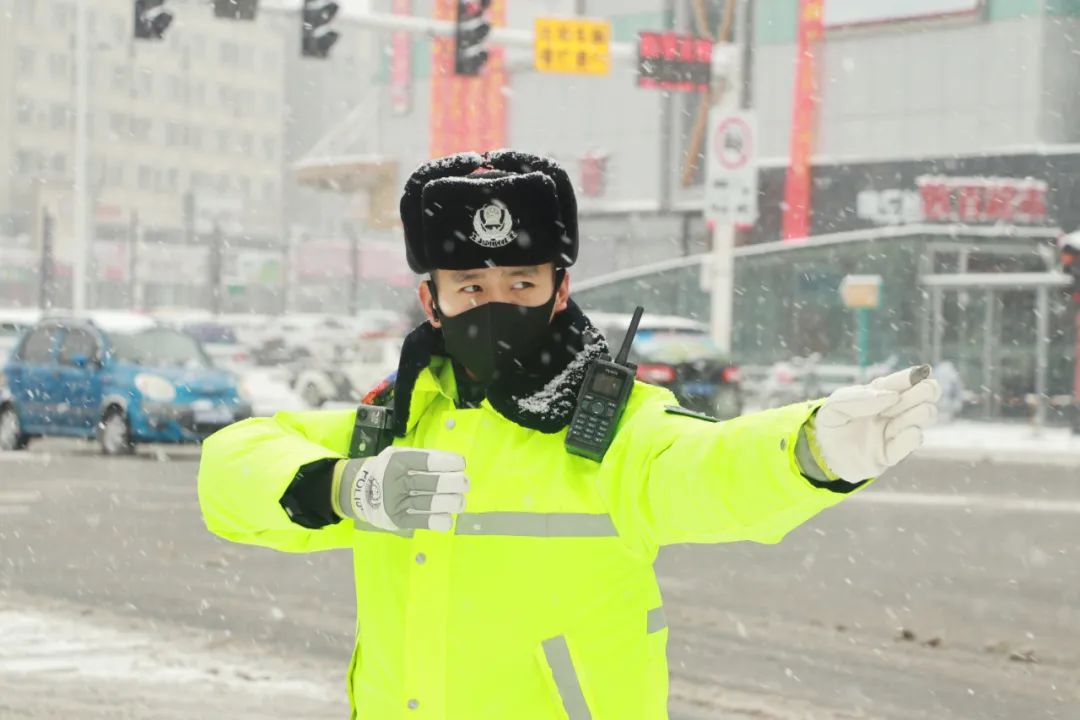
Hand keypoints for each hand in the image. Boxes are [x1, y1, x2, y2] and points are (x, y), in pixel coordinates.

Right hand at [332, 447, 468, 531]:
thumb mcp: (398, 455)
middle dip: (450, 483)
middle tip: (465, 483)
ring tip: (460, 502)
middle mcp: (395, 481)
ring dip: (447, 503)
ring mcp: (395, 502)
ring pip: (424, 503)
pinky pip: (417, 522)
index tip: (461, 464)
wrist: (358, 491)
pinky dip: (434, 521)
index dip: (445, 462)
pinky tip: (448, 520)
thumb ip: (422, 458)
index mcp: (397, 461)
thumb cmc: (387, 470)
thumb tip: (453, 462)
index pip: (424, 461)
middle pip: (427, 483)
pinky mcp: (397, 520)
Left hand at [813, 365, 940, 481]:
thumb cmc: (832, 424)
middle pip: (925, 394)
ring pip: (924, 415)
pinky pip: (911, 442)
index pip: (906, 380)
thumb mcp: (836, 405)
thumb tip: (891, 396)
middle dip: (922, 392)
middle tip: (905, 398)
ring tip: (892, 416)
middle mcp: (894, 410)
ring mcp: (895, 431)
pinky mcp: (891, 454)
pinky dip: (912, 436)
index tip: (919, 374)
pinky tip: (906, 431)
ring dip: (917, 412)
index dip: (913, 376)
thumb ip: (859, 398)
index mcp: (881, 393)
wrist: (821, 454)